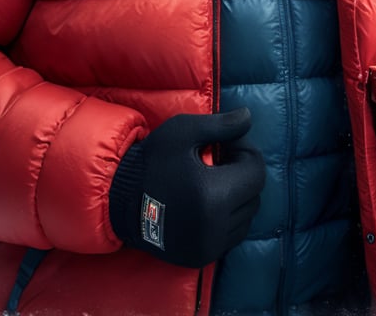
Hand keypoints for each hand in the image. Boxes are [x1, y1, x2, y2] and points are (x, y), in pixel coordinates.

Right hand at [109, 107, 265, 267]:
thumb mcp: (184, 131)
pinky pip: (231, 235)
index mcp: (215, 194)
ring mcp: (209, 246)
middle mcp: (216, 226)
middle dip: (242, 174)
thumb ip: (221, 125)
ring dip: (238, 197)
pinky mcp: (200, 257)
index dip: (246, 152)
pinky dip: (227, 218)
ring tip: (213, 181)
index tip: (227, 144)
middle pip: (254, 195)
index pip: (256, 172)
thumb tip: (249, 118)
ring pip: (246, 217)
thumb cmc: (153, 161)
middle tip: (220, 160)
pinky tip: (207, 202)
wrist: (119, 200)